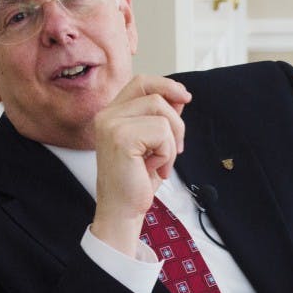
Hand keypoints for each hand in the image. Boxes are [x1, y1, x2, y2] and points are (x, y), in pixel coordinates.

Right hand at [90, 75, 191, 252]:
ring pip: (162, 114)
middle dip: (176, 122)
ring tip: (161, 162)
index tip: (185, 97)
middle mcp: (106, 115)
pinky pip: (161, 132)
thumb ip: (161, 117)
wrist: (123, 211)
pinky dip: (167, 153)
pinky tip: (155, 168)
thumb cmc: (136, 180)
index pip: (141, 82)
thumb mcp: (153, 143)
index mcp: (111, 113)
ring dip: (171, 142)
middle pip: (156, 95)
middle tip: (177, 147)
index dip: (166, 84)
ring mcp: (111, 124)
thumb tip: (179, 96)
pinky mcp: (121, 137)